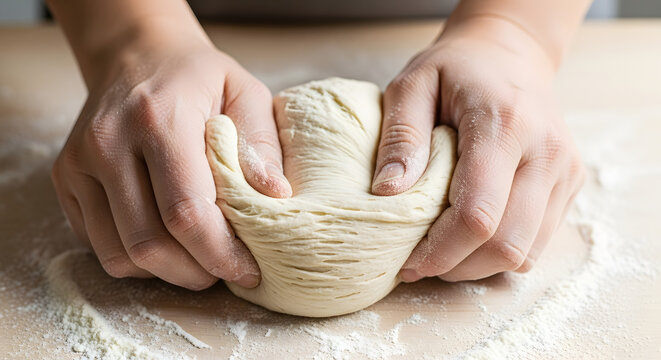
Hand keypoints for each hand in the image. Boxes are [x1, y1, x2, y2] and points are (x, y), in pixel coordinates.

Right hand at [51, 22, 290, 289]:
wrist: (137, 54)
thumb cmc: (200, 78)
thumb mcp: (245, 93)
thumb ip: (261, 145)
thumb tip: (276, 197)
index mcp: (159, 119)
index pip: (186, 212)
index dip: (220, 254)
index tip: (249, 271)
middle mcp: (108, 143)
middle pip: (149, 242)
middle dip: (195, 272)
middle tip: (226, 269)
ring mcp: (79, 164)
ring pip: (119, 254)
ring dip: (166, 272)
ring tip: (199, 259)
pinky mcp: (66, 180)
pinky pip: (98, 245)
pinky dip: (136, 259)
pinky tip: (166, 240)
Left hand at [372, 17, 584, 281]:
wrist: (511, 53)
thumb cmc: (456, 69)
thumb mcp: (412, 85)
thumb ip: (400, 136)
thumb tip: (387, 193)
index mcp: (505, 125)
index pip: (477, 214)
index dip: (440, 251)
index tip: (407, 263)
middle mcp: (546, 152)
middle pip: (506, 244)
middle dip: (457, 267)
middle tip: (420, 263)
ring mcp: (565, 170)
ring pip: (526, 253)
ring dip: (478, 266)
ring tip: (443, 251)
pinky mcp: (571, 183)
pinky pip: (538, 242)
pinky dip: (500, 253)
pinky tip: (470, 237)